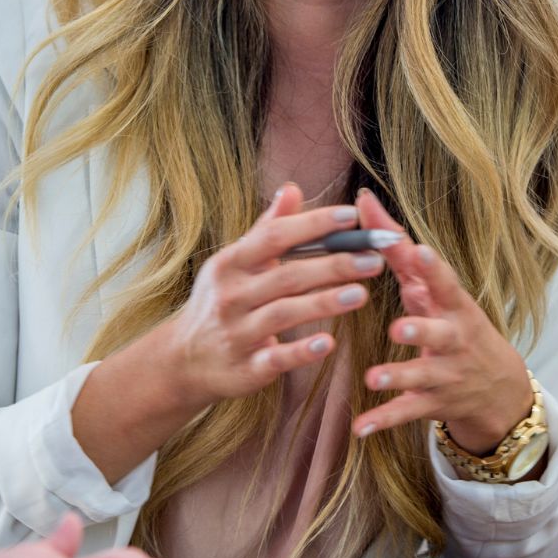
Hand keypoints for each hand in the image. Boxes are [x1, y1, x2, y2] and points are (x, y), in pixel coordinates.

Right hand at [155, 183, 380, 407]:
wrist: (183, 360)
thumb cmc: (220, 302)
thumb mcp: (234, 263)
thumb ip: (266, 229)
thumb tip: (292, 189)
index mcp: (231, 264)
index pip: (274, 237)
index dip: (313, 225)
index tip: (351, 216)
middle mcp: (231, 296)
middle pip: (286, 275)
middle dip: (333, 265)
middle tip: (374, 259)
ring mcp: (236, 333)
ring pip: (283, 314)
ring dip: (324, 303)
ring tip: (361, 294)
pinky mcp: (245, 368)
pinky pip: (276, 358)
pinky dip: (301, 351)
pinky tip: (328, 343)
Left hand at [348, 191, 533, 454]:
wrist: (498, 387)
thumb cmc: (452, 321)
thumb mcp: (433, 287)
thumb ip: (396, 247)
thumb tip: (362, 199)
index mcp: (453, 305)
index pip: (445, 282)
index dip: (433, 268)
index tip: (418, 251)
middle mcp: (453, 338)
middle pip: (440, 333)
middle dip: (421, 330)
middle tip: (399, 327)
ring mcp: (445, 373)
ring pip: (422, 375)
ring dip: (398, 376)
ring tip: (373, 378)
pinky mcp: (433, 402)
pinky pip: (407, 413)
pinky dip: (384, 421)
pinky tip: (361, 429)